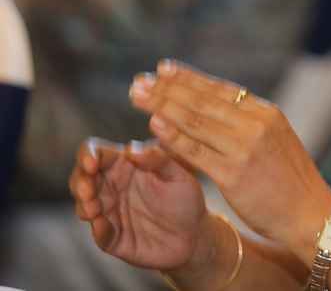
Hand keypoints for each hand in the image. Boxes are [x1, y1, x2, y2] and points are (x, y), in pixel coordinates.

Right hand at [69, 137, 206, 269]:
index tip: (92, 163)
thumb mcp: (179, 174)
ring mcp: (110, 212)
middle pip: (82, 178)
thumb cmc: (186, 197)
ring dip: (83, 205)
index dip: (88, 155)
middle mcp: (112, 186)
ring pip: (83, 205)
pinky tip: (103, 227)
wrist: (194, 234)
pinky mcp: (112, 236)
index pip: (97, 153)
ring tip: (93, 209)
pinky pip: (99, 234)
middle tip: (87, 190)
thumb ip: (158, 158)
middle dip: (79, 182)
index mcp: (125, 165)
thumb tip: (132, 149)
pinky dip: (98, 230)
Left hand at [131, 62, 330, 262]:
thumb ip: (249, 123)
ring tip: (138, 96)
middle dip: (168, 88)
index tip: (163, 68)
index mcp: (267, 113)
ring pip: (196, 120)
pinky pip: (196, 151)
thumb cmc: (290, 180)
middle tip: (140, 80)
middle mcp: (256, 124)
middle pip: (204, 100)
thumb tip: (217, 108)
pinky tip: (154, 125)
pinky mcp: (234, 174)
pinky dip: (173, 136)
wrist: (311, 213)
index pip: (221, 89)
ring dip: (163, 105)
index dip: (189, 77)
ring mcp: (245, 148)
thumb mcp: (275, 140)